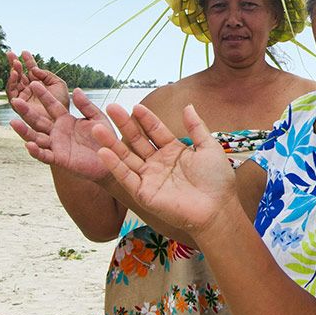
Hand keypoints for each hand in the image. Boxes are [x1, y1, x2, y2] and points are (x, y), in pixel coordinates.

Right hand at [6, 50, 68, 112]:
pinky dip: (11, 83)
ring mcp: (23, 97)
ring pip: (14, 82)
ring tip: (15, 64)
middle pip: (19, 74)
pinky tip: (14, 74)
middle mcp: (29, 90)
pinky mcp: (18, 105)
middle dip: (14, 64)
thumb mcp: (58, 84)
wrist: (60, 118)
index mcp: (39, 83)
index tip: (24, 51)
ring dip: (13, 72)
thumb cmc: (62, 103)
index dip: (28, 61)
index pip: (31, 70)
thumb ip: (47, 74)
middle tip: (11, 53)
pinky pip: (12, 93)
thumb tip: (34, 69)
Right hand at [10, 82, 111, 181]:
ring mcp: (56, 145)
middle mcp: (57, 132)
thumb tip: (76, 89)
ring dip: (24, 131)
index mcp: (65, 119)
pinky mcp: (59, 159)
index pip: (51, 105)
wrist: (113, 159)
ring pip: (36, 138)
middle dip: (26, 111)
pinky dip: (36, 151)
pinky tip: (28, 145)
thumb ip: (86, 106)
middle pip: (37, 121)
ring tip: (12, 122)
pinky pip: (44, 155)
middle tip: (14, 100)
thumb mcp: (97, 118)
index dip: (43, 95)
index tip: (34, 82)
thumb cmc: (105, 137)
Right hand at [94, 104, 236, 234]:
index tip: (135, 106)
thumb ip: (197, 127)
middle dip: (124, 125)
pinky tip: (103, 151)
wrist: (217, 209)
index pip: (155, 131)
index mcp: (173, 151)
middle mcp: (158, 163)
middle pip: (137, 141)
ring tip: (97, 127)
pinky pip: (126, 177)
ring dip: (112, 143)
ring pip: (127, 157)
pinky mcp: (143, 194)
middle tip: (111, 108)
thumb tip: (188, 105)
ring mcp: (150, 178)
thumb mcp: (209, 148)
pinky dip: (114, 165)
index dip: (146, 119)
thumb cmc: (217, 180)